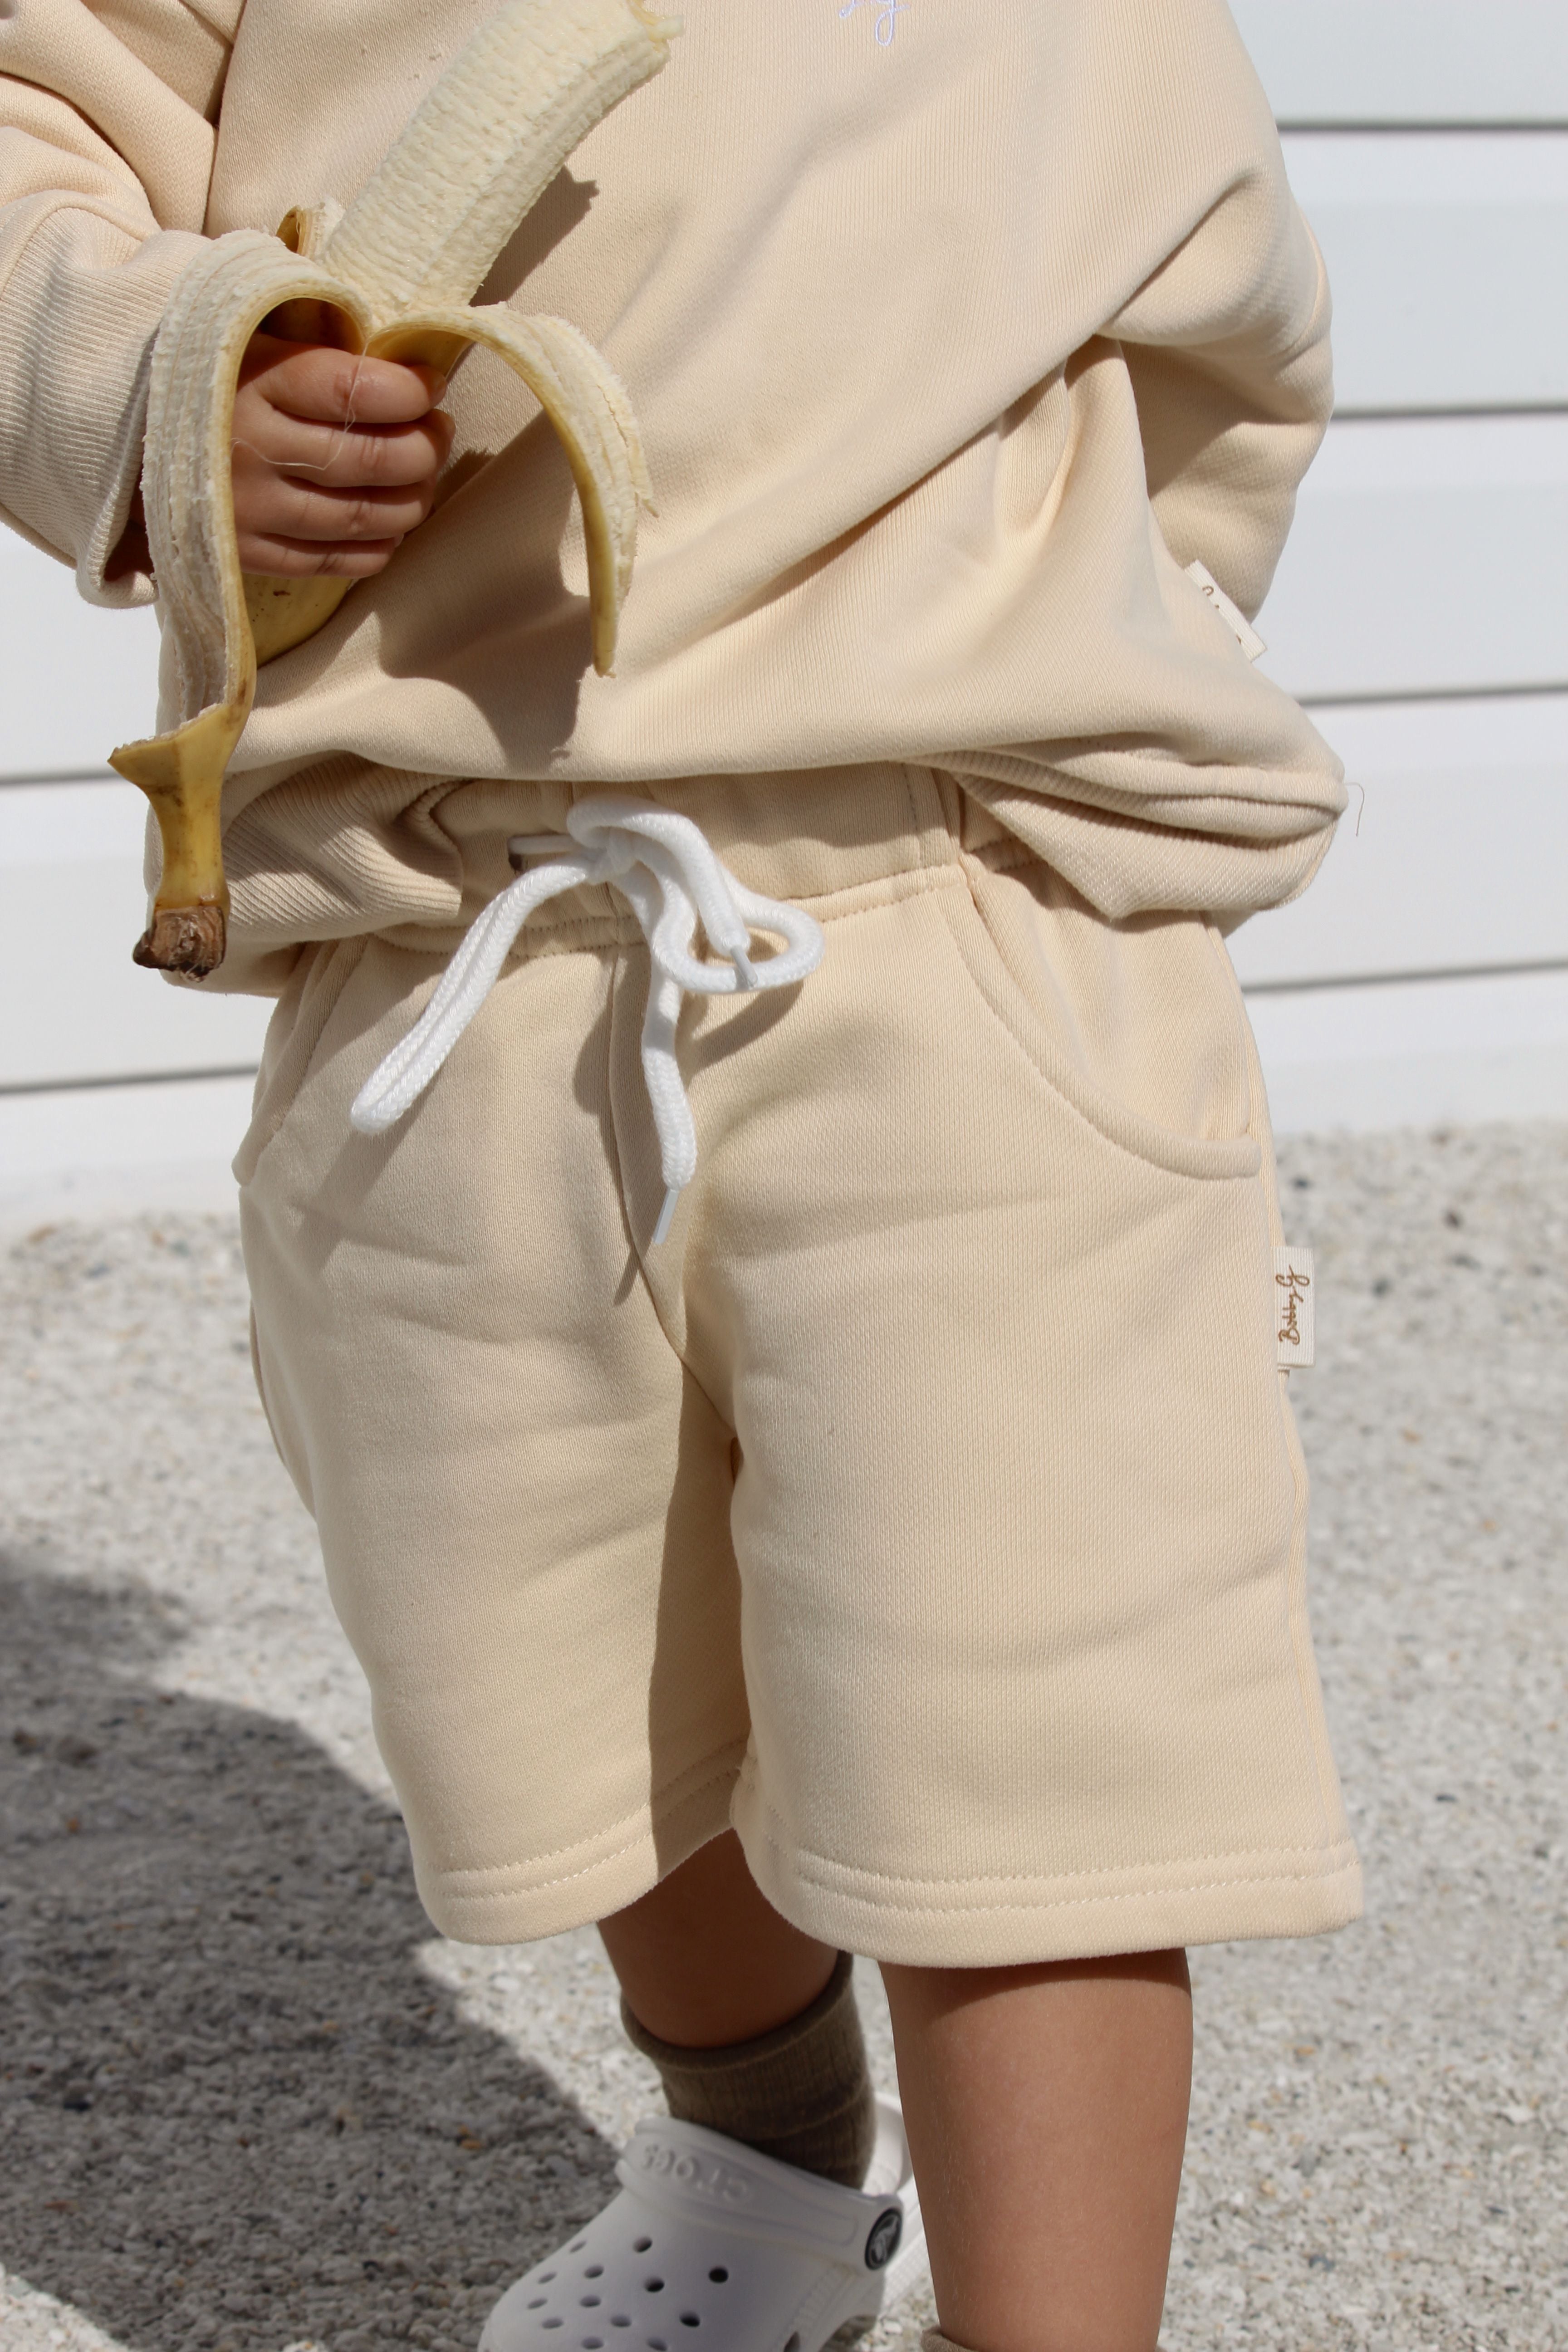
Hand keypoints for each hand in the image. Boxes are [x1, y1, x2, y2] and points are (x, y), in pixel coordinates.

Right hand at [227, 331, 453, 577]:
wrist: (120, 428)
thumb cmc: (207, 373)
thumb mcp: (246, 334)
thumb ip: (314, 341)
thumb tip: (400, 352)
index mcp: (255, 382)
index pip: (355, 391)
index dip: (409, 392)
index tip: (429, 387)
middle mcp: (254, 450)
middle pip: (370, 460)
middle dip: (423, 448)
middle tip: (437, 433)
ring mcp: (250, 509)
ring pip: (360, 516)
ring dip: (411, 501)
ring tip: (422, 478)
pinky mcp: (247, 553)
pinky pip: (331, 562)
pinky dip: (376, 547)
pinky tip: (392, 527)